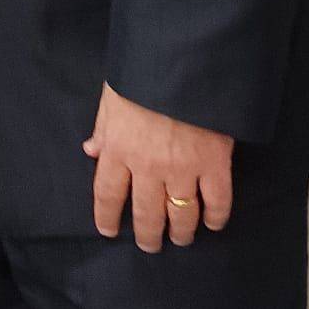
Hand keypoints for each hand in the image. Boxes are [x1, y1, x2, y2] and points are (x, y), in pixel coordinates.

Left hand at [83, 82, 233, 250]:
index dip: (106, 216)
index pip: (107, 192)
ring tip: (179, 239)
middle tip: (150, 245)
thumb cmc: (143, 74)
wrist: (184, 62)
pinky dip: (216, 218)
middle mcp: (148, 165)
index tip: (108, 230)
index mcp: (119, 147)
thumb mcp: (112, 96)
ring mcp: (183, 168)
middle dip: (147, 234)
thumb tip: (91, 151)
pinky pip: (217, 202)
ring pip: (181, 214)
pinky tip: (213, 224)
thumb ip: (103, 126)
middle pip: (146, 212)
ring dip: (180, 232)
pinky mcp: (215, 165)